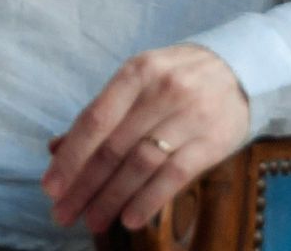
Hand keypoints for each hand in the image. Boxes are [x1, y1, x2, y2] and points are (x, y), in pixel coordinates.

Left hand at [41, 44, 248, 234]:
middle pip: (114, 147)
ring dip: (112, 198)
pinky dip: (149, 200)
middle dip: (84, 185)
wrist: (239, 69)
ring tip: (93, 221)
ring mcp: (190, 117)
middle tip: (64, 213)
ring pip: (141, 164)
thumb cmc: (174, 78)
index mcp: (135, 73)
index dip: (71, 156)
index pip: (95, 120)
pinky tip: (129, 219)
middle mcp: (161, 92)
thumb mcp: (137, 82)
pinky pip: (175, 176)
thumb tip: (56, 149)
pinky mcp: (213, 142)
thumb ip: (100, 114)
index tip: (50, 187)